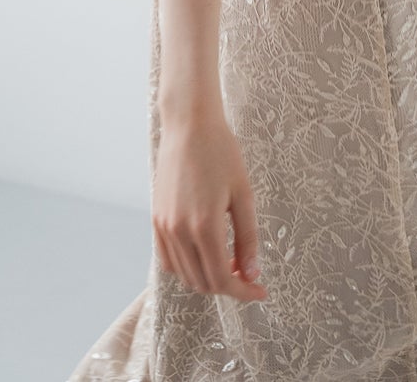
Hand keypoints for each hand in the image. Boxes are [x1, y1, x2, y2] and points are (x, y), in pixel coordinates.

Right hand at [153, 110, 268, 301]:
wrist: (189, 124)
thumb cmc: (221, 153)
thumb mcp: (243, 194)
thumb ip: (247, 238)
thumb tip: (252, 273)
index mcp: (204, 227)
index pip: (222, 279)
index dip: (243, 292)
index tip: (261, 291)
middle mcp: (179, 232)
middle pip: (202, 282)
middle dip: (228, 286)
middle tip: (248, 275)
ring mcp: (163, 227)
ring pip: (184, 275)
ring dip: (207, 278)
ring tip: (230, 262)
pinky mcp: (155, 219)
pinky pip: (167, 260)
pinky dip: (185, 268)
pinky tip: (204, 255)